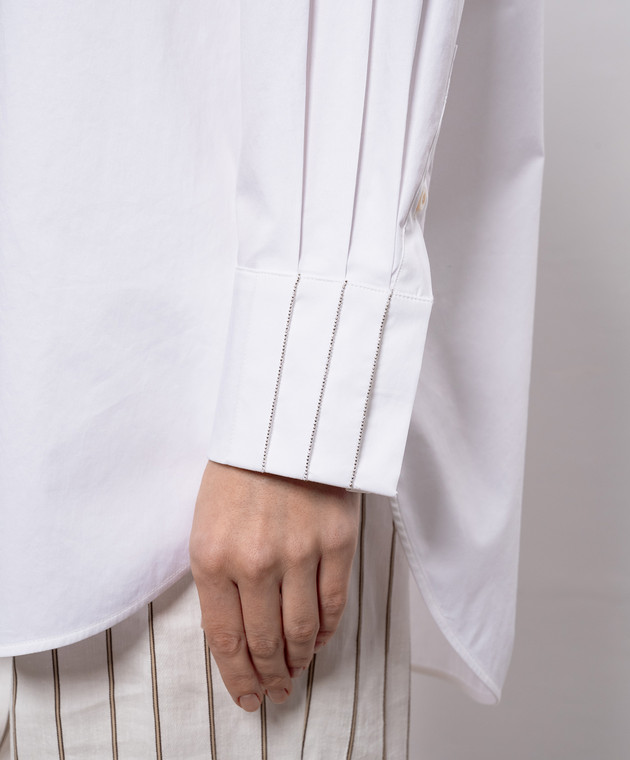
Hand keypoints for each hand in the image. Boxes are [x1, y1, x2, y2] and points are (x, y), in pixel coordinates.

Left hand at [189, 460, 360, 711]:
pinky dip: (326, 630)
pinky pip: (333, 603)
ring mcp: (299, 553)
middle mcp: (254, 563)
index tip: (247, 697)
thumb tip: (235, 633)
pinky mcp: (337, 541)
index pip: (225, 639)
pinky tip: (319, 639)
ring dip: (298, 659)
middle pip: (264, 642)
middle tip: (275, 691)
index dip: (238, 678)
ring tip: (296, 670)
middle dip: (268, 676)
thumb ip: (216, 578)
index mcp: (212, 558)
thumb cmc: (238, 472)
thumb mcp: (207, 522)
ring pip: (301, 630)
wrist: (282, 424)